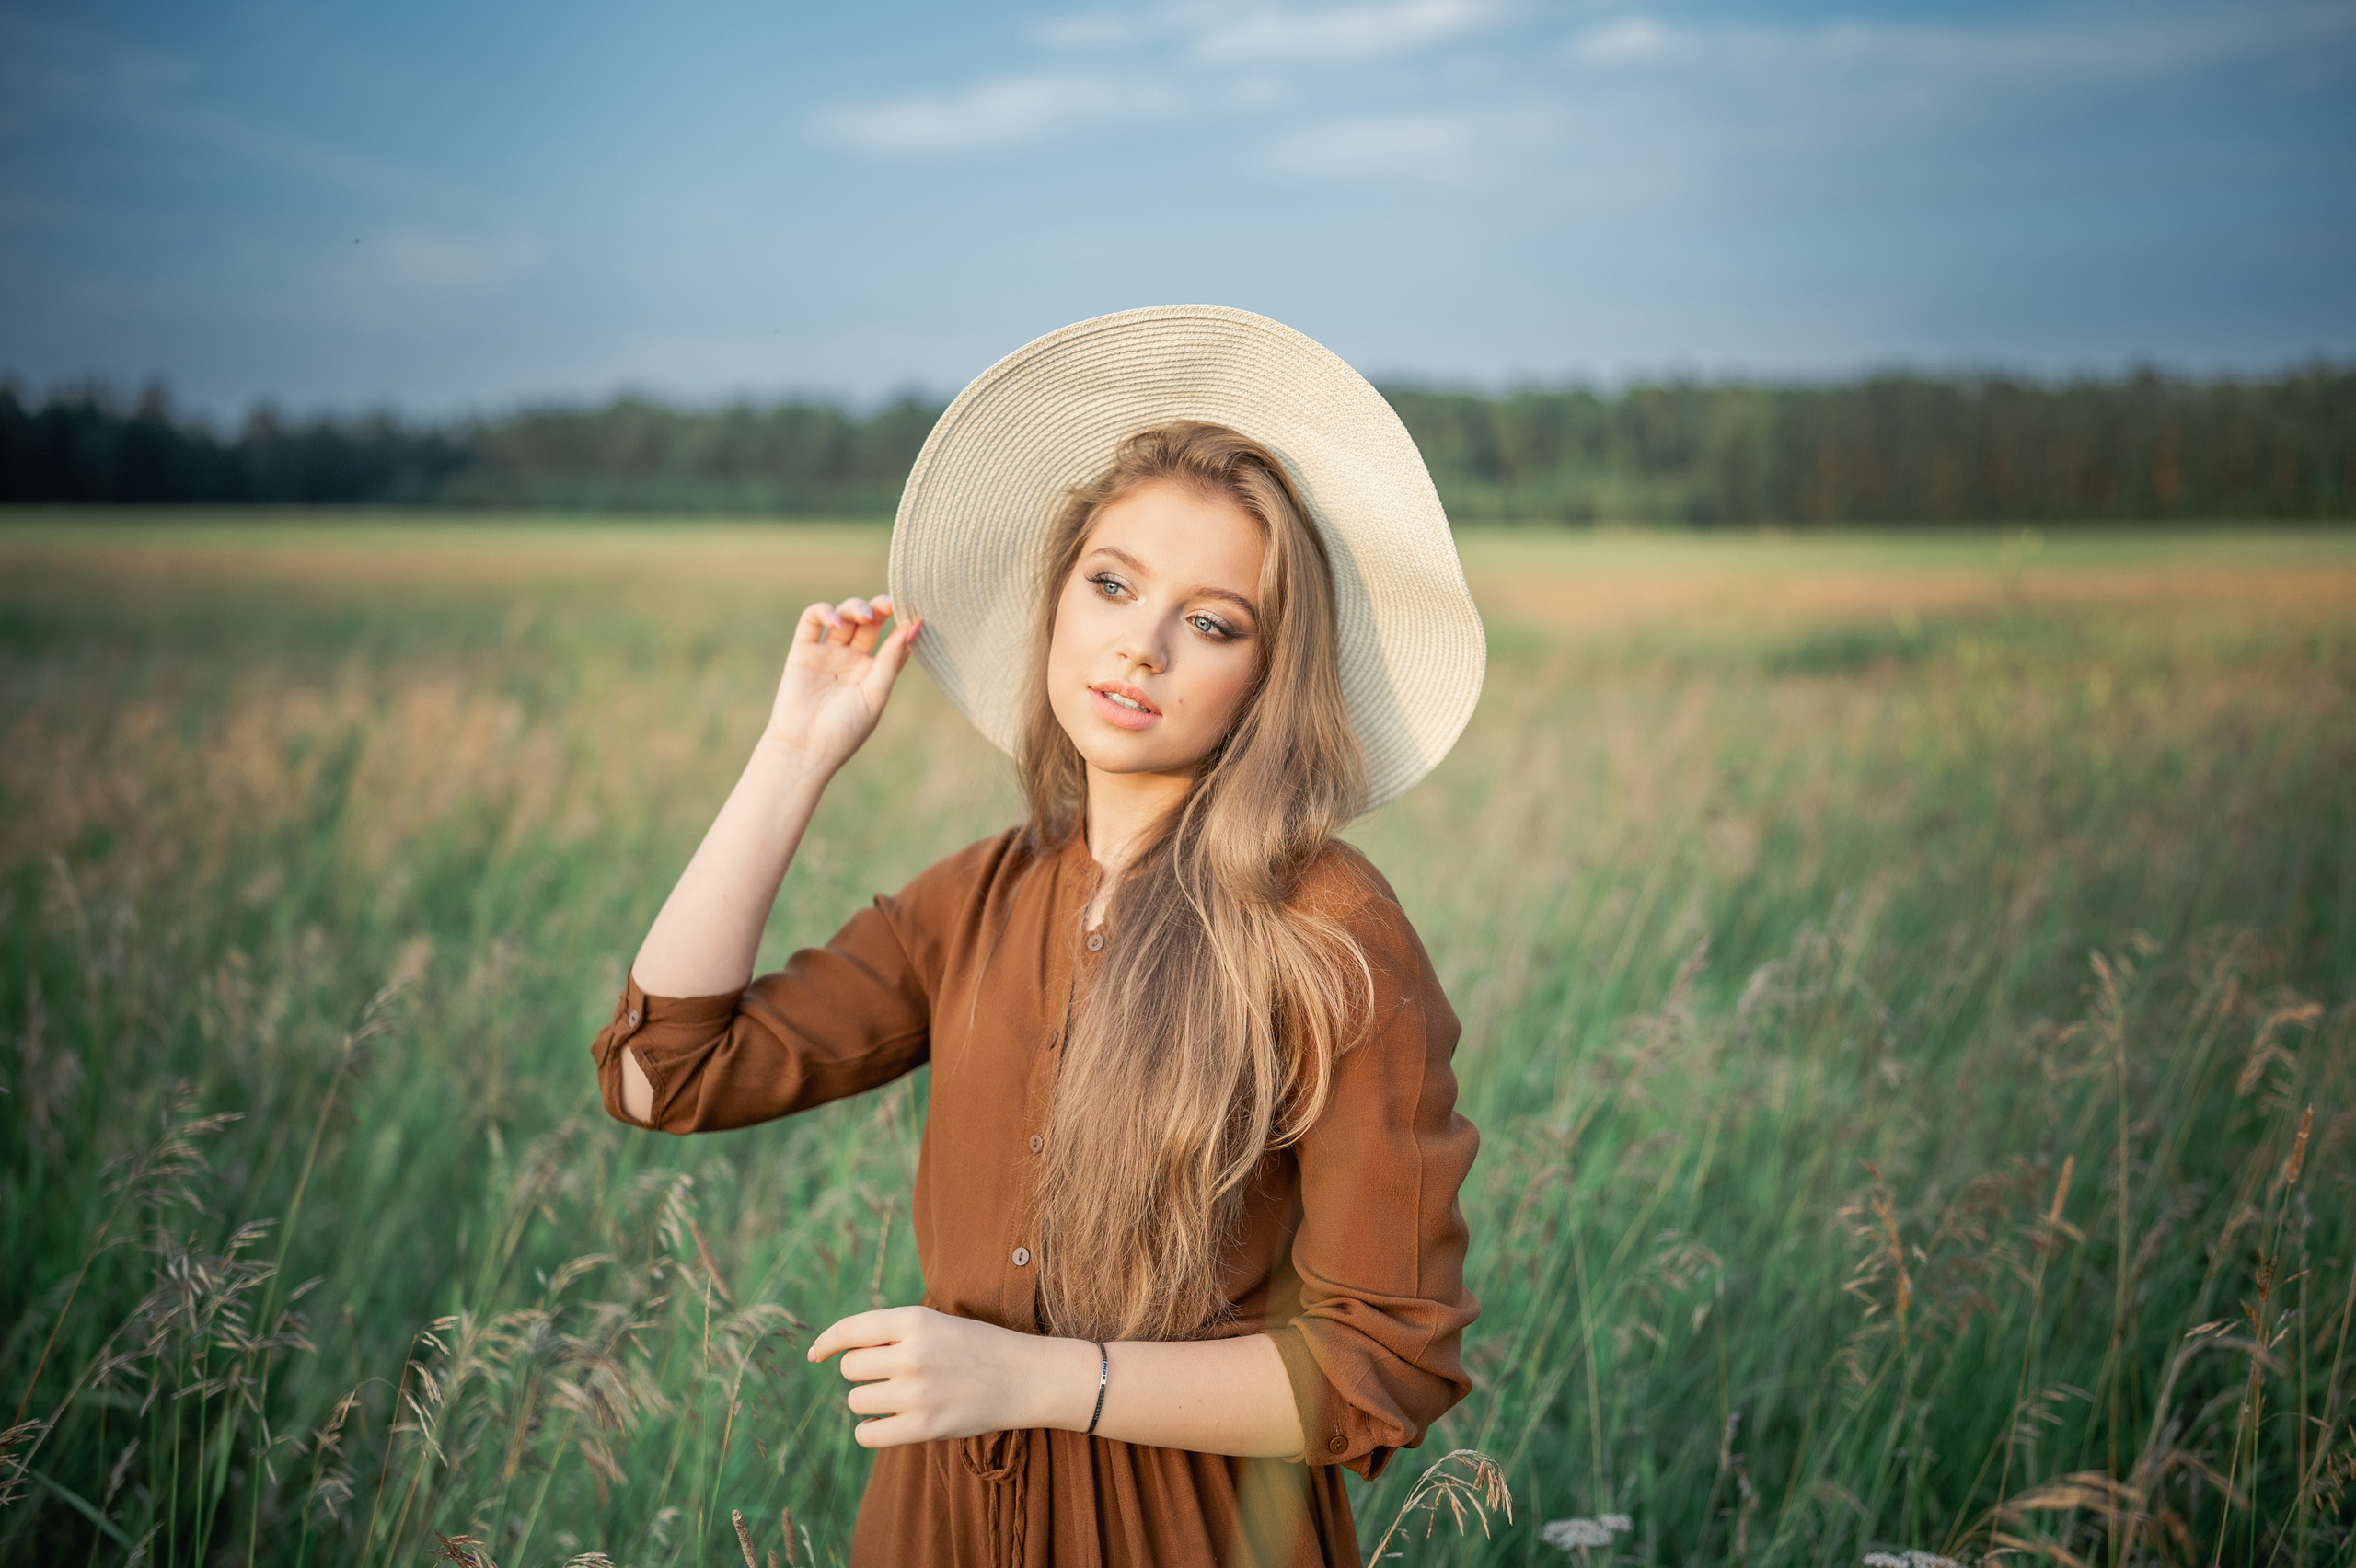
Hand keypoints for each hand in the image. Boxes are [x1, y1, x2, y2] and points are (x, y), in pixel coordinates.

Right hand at [763, 594, 920, 774]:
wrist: (804, 749)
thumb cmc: (844, 730)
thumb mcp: (875, 694)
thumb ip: (891, 660)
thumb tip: (914, 626)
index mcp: (874, 672)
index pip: (893, 639)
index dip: (903, 624)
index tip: (915, 614)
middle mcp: (851, 659)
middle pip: (869, 622)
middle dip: (881, 608)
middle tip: (891, 604)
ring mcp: (827, 653)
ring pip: (844, 616)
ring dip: (856, 608)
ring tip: (865, 615)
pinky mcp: (802, 651)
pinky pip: (811, 620)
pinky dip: (824, 612)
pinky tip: (836, 623)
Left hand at [807, 1306, 1095, 1447]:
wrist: (1026, 1377)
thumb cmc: (977, 1347)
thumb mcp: (936, 1323)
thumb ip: (892, 1332)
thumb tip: (838, 1351)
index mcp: (914, 1320)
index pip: (850, 1330)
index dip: (826, 1342)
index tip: (815, 1355)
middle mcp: (912, 1354)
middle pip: (850, 1368)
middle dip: (863, 1373)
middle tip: (890, 1375)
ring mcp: (918, 1393)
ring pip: (856, 1401)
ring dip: (869, 1401)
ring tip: (898, 1398)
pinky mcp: (925, 1427)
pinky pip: (867, 1434)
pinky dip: (870, 1430)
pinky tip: (887, 1423)